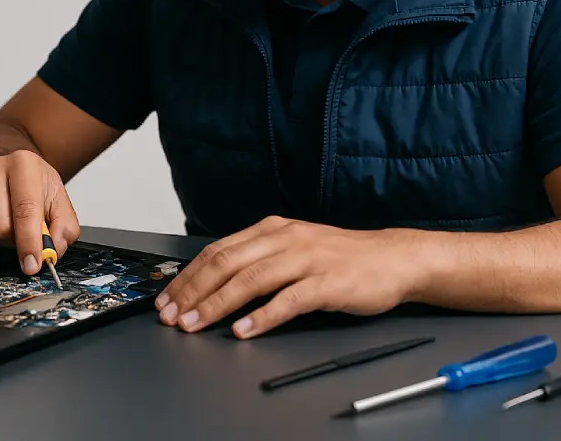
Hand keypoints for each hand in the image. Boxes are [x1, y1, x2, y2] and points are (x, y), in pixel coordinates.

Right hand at [0, 149, 80, 275]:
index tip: (32, 264)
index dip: (29, 241)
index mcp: (23, 164)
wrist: (14, 174)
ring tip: (10, 226)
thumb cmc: (36, 189)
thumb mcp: (60, 204)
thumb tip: (49, 253)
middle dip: (15, 241)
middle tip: (25, 234)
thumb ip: (63, 230)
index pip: (24, 209)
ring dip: (0, 242)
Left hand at [154, 216, 422, 338]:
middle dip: (193, 291)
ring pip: (251, 279)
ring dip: (218, 304)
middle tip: (172, 315)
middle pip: (227, 263)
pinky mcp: (326, 282)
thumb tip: (215, 281)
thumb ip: (258, 259)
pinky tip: (244, 331)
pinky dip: (262, 316)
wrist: (392, 258)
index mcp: (271, 229)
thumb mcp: (293, 247)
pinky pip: (288, 300)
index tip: (168, 298)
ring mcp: (306, 259)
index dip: (188, 276)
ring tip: (196, 324)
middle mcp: (284, 239)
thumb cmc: (341, 258)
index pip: (218, 251)